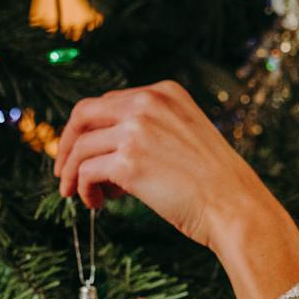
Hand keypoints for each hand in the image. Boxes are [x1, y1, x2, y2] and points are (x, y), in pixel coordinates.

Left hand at [52, 80, 270, 250]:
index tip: (86, 152)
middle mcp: (148, 102)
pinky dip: (83, 189)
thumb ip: (151, 130)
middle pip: (84, 114)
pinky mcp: (128, 161)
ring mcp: (136, 130)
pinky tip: (96, 203)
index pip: (109, 102)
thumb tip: (104, 149)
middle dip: (68, 143)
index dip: (91, 129)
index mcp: (165, 91)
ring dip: (73, 174)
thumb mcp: (186, 135)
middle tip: (63, 172)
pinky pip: (85, 171)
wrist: (235, 206)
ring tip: (79, 196)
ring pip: (80, 146)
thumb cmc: (215, 182)